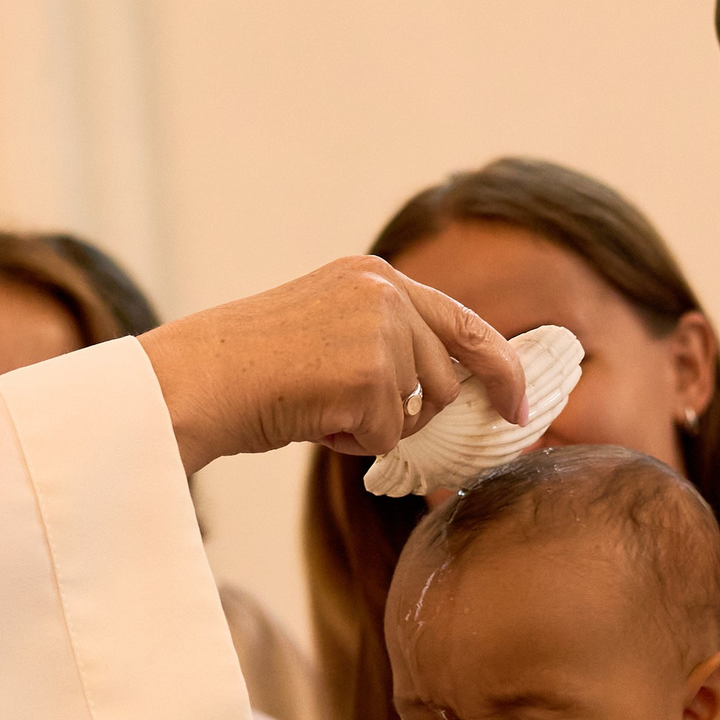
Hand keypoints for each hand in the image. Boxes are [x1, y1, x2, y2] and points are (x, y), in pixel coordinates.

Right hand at [138, 257, 525, 471]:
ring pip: (417, 411)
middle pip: (445, 377)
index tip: (521, 404)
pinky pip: (386, 437)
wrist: (198, 379)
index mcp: (375, 276)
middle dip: (423, 413)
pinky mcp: (369, 375)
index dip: (499, 367)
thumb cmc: (251, 368)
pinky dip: (350, 443)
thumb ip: (386, 344)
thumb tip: (444, 397)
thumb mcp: (327, 330)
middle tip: (369, 422)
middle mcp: (386, 293)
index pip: (463, 321)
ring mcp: (380, 331)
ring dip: (375, 426)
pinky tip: (309, 419)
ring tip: (317, 406)